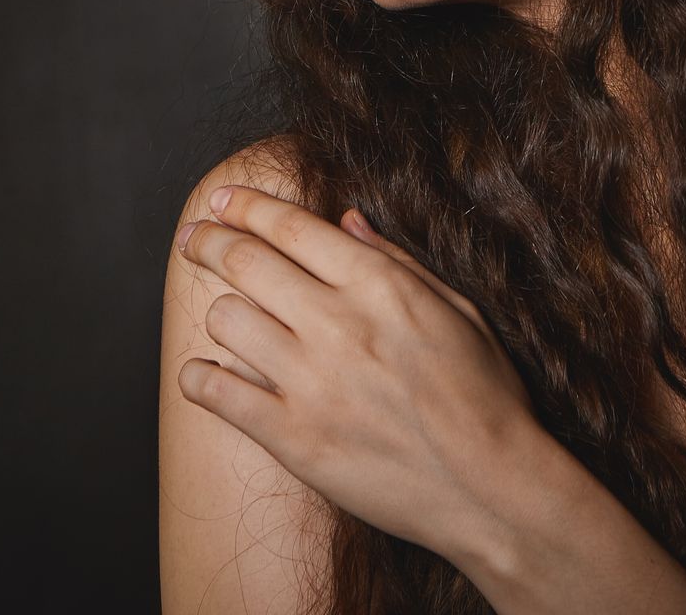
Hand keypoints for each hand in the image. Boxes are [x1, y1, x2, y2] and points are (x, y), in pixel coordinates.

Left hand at [174, 185, 537, 562]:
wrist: (490, 488)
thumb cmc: (484, 396)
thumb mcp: (456, 309)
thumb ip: (395, 261)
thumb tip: (346, 220)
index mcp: (379, 286)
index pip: (291, 226)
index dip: (245, 204)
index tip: (220, 198)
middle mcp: (338, 325)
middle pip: (245, 261)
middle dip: (209, 240)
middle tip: (194, 238)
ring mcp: (311, 383)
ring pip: (225, 319)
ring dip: (218, 310)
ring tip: (227, 316)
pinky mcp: (293, 438)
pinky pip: (216, 392)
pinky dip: (199, 376)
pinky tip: (208, 373)